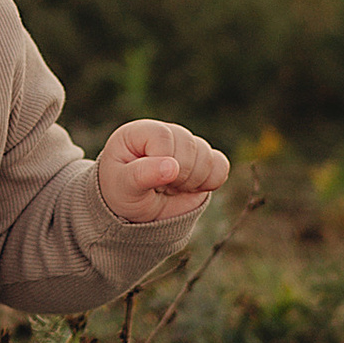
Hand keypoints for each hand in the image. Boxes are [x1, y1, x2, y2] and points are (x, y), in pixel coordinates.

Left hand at [97, 119, 228, 224]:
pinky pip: (221, 166)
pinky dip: (210, 182)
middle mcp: (167, 133)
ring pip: (207, 156)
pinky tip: (190, 188)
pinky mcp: (204, 162)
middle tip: (160, 187)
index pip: (163, 136)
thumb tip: (172, 166)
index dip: (162, 161)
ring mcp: (187, 146)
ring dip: (192, 181)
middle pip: (189, 145)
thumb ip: (143, 174)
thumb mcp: (123, 186)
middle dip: (178, 175)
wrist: (135, 211)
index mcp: (141, 131)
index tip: (149, 180)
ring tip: (172, 187)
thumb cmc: (122, 192)